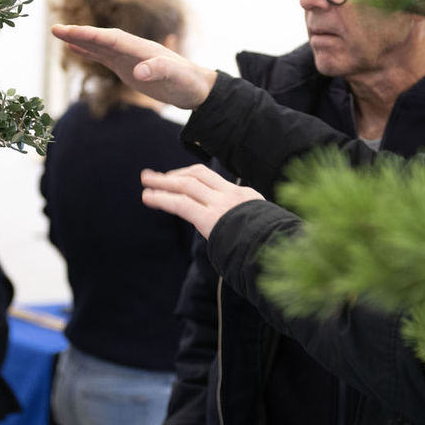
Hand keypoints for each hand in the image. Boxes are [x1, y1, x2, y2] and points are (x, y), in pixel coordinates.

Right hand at [51, 24, 216, 109]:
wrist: (195, 88)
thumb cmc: (187, 82)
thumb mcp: (174, 77)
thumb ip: (157, 71)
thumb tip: (138, 72)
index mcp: (140, 48)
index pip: (110, 39)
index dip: (90, 35)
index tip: (70, 32)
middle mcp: (132, 49)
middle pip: (100, 38)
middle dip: (78, 34)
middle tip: (54, 28)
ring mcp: (128, 57)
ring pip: (99, 45)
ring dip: (80, 40)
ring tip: (58, 34)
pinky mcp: (127, 67)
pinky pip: (103, 56)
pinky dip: (88, 51)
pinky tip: (75, 48)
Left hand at [142, 165, 263, 237]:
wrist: (278, 250)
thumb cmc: (273, 247)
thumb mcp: (265, 230)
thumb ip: (248, 227)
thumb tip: (239, 237)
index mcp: (247, 197)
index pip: (215, 181)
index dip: (192, 178)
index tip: (178, 180)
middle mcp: (233, 195)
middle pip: (198, 175)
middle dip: (174, 174)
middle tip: (154, 176)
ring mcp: (222, 204)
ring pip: (187, 185)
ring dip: (163, 182)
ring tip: (146, 181)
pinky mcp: (210, 217)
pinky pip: (181, 203)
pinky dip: (162, 199)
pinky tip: (148, 197)